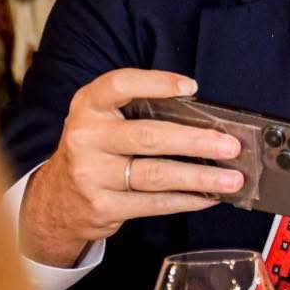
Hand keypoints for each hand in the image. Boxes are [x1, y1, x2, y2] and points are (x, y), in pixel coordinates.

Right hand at [19, 69, 245, 267]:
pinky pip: (154, 203)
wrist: (56, 199)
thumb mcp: (104, 121)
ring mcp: (92, 175)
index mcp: (89, 106)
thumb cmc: (97, 150)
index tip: (192, 87)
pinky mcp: (102, 207)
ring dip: (201, 177)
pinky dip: (187, 200)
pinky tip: (210, 196)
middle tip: (231, 145)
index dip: (156, 82)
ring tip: (233, 178)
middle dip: (196, 141)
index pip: (120, 85)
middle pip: (149, 137)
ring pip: (156, 175)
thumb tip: (206, 121)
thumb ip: (140, 112)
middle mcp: (86, 138)